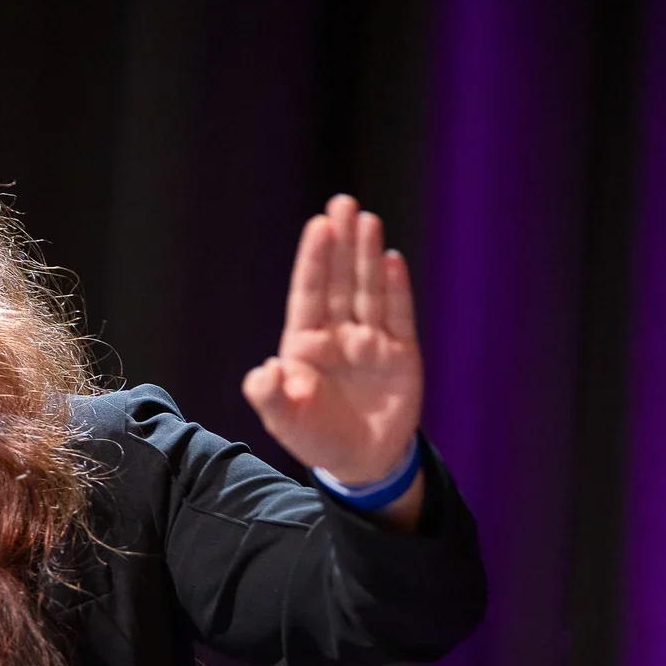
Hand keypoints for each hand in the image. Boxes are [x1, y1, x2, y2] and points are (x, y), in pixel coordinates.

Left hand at [242, 194, 423, 483]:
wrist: (361, 463)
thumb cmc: (316, 438)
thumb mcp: (283, 421)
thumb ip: (269, 395)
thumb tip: (264, 368)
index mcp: (305, 344)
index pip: (309, 293)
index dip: (314, 260)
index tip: (318, 225)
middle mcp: (338, 335)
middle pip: (340, 281)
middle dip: (341, 243)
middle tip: (343, 202)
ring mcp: (370, 341)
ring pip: (369, 290)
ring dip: (367, 255)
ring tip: (367, 220)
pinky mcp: (401, 353)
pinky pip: (398, 315)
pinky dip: (395, 288)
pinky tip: (391, 260)